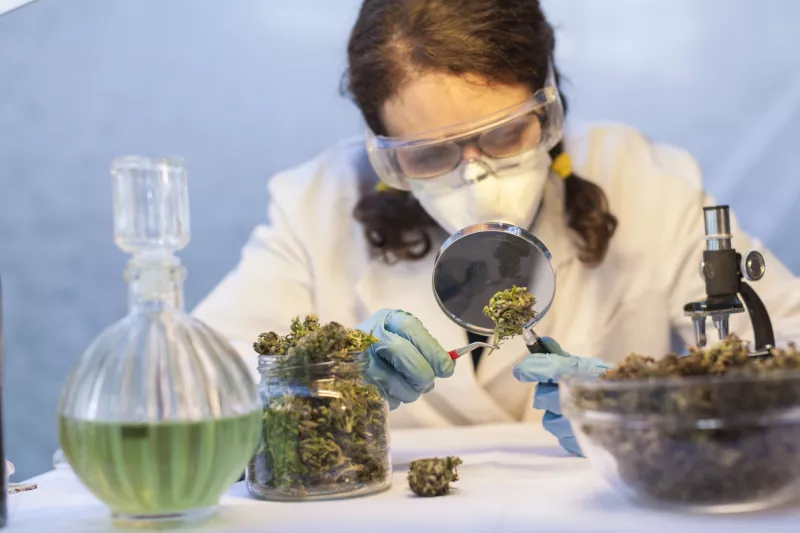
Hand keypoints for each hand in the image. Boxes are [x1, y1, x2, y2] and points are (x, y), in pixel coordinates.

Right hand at [358, 309, 454, 409]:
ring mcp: (360, 360)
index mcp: (387, 319)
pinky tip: (392, 391)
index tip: (446, 369)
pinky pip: (384, 397)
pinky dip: (395, 399)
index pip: (411, 328)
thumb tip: (447, 367)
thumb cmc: (388, 348)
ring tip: (409, 388)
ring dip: (410, 392)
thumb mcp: (406, 338)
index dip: (432, 350)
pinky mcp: (357, 383)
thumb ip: (427, 348)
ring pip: (394, 380)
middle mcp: (370, 335)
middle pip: (402, 352)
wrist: (353, 360)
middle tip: (428, 383)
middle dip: (422, 374)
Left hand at [513, 337, 610, 455]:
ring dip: (554, 413)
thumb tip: (544, 341)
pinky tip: (578, 422)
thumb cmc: (608, 386)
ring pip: (548, 420)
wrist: (639, 412)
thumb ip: (561, 357)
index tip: (521, 371)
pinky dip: (565, 430)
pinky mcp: (583, 446)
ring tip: (573, 407)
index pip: (553, 369)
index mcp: (586, 374)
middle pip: (542, 396)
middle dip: (545, 391)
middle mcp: (584, 399)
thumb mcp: (589, 367)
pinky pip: (560, 438)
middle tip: (557, 388)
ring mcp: (583, 425)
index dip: (534, 368)